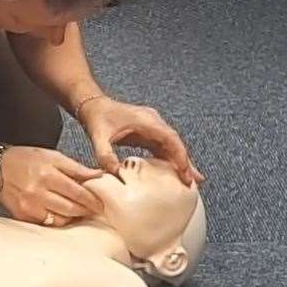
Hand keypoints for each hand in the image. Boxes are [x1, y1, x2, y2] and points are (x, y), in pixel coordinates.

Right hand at [0, 146, 104, 226]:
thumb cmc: (25, 159)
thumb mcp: (52, 156)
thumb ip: (76, 168)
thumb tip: (98, 175)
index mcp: (48, 174)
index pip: (78, 192)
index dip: (92, 200)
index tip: (100, 203)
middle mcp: (38, 192)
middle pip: (71, 208)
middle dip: (86, 210)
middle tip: (95, 210)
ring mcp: (29, 207)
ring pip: (61, 220)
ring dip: (73, 217)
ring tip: (80, 213)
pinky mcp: (23, 216)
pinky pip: (47, 224)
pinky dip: (57, 221)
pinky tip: (62, 215)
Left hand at [78, 96, 204, 185]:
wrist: (92, 105)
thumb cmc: (97, 117)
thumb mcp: (98, 136)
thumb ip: (105, 154)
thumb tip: (114, 172)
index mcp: (146, 120)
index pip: (170, 138)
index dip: (180, 155)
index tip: (185, 172)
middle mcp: (153, 122)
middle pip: (175, 143)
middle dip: (185, 162)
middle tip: (195, 182)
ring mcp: (152, 127)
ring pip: (171, 146)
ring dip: (179, 161)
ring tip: (190, 181)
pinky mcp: (148, 133)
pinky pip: (163, 147)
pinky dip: (169, 159)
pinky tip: (174, 172)